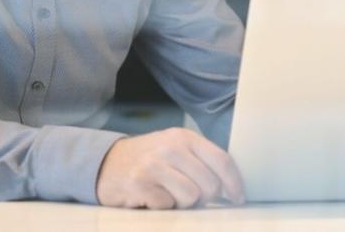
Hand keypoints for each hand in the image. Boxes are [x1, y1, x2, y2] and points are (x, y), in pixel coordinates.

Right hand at [95, 127, 243, 208]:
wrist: (106, 163)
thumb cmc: (149, 159)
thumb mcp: (175, 149)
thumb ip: (200, 160)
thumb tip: (230, 185)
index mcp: (185, 137)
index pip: (222, 161)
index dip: (234, 183)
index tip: (237, 198)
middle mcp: (171, 148)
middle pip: (210, 184)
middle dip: (204, 197)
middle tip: (189, 194)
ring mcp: (154, 165)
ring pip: (191, 197)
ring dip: (183, 203)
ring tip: (169, 194)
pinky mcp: (139, 184)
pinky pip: (167, 205)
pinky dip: (163, 206)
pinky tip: (152, 196)